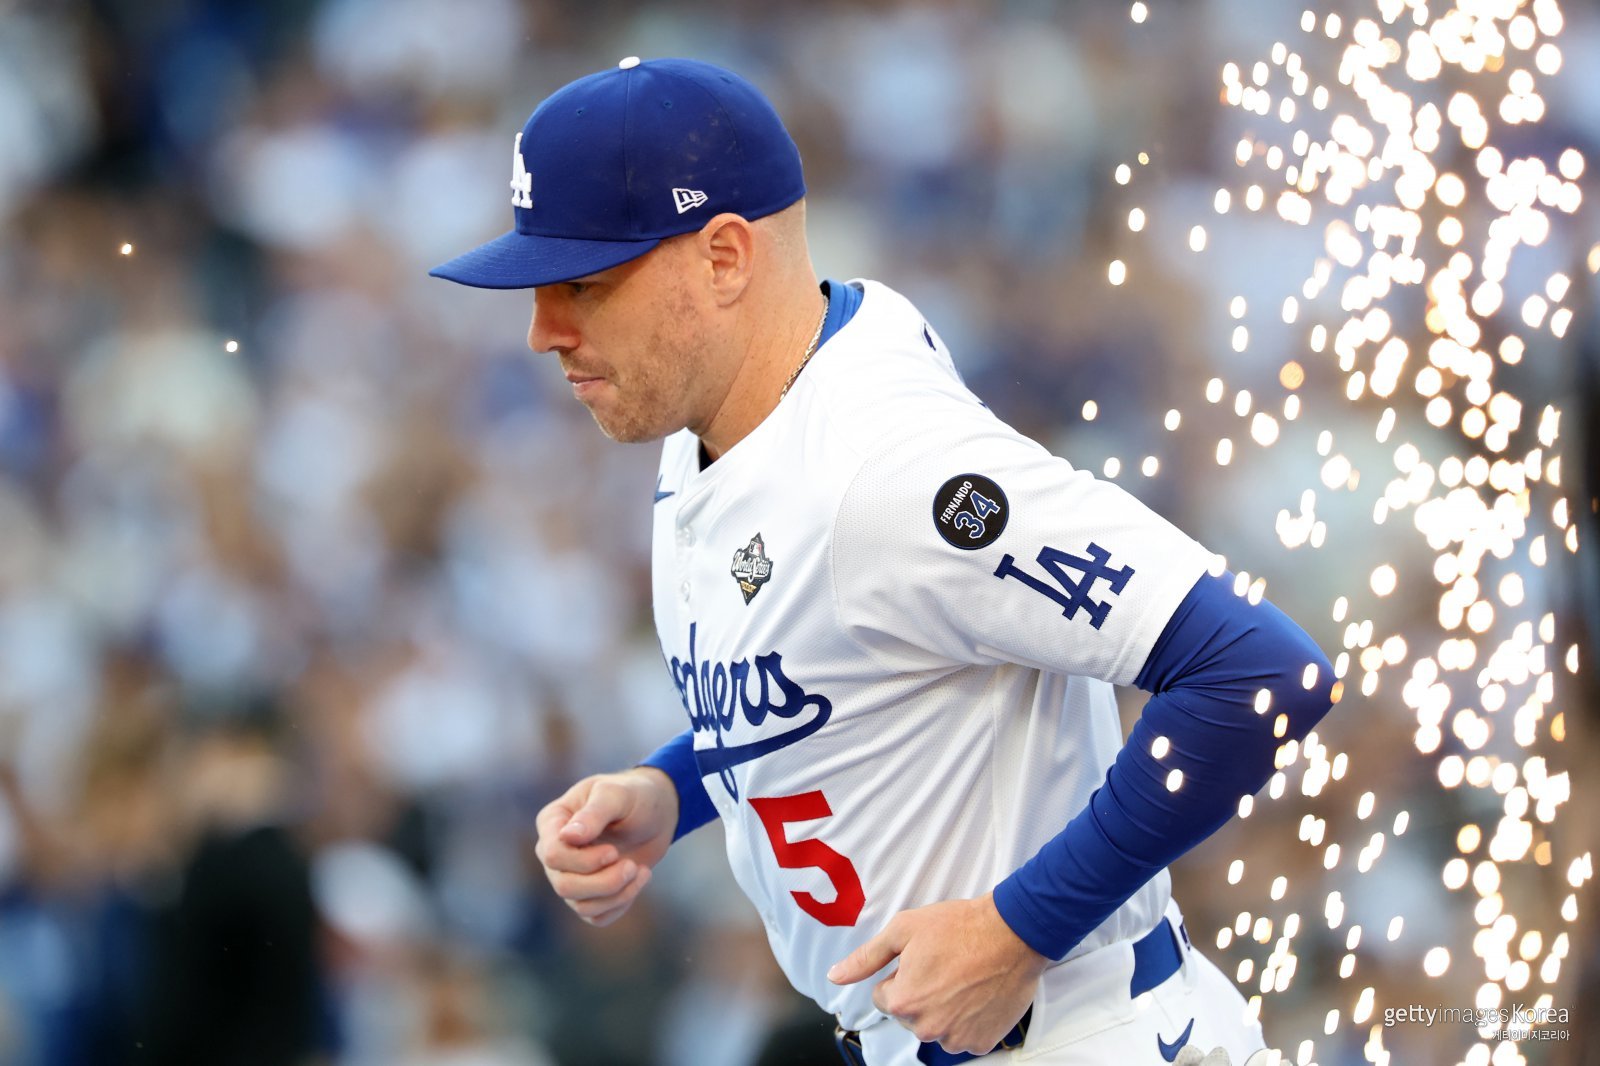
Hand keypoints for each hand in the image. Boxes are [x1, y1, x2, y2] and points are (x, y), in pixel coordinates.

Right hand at [534, 767, 677, 925]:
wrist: (657, 812)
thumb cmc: (633, 796)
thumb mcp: (616, 795)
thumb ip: (594, 814)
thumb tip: (567, 837)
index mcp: (553, 822)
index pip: (552, 855)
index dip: (583, 861)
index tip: (613, 852)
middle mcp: (556, 852)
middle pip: (564, 886)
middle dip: (603, 882)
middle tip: (632, 865)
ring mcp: (571, 875)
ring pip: (581, 905)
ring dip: (616, 894)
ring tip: (640, 870)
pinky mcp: (590, 893)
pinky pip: (597, 916)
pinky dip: (621, 904)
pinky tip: (640, 879)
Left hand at [827, 893, 1046, 1053]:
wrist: (1012, 933)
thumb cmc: (960, 927)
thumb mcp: (904, 930)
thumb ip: (866, 957)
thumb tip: (836, 976)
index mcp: (903, 1001)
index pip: (884, 997)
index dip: (901, 974)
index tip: (921, 959)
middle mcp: (927, 1027)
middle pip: (909, 1014)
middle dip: (920, 993)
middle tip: (943, 965)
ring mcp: (956, 1038)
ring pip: (936, 1027)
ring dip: (944, 1008)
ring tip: (962, 977)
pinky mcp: (982, 1042)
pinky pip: (963, 1035)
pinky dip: (968, 1019)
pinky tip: (977, 993)